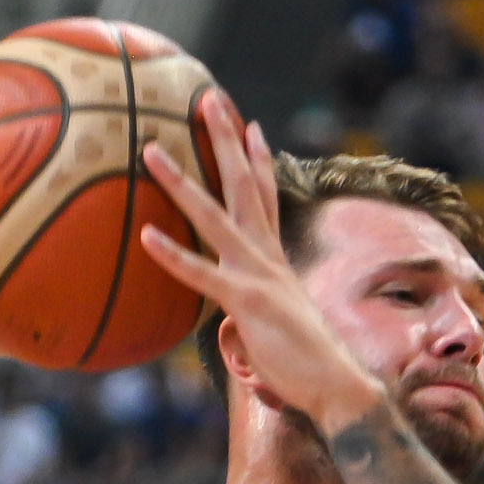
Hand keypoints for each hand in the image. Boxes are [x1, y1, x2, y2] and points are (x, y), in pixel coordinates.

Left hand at [139, 96, 377, 432]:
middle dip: (225, 139)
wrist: (336, 385)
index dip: (256, 158)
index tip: (249, 124)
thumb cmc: (306, 363)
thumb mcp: (280, 321)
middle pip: (242, 184)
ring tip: (150, 151)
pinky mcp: (246, 302)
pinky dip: (174, 255)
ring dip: (181, 182)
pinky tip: (147, 234)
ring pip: (214, 217)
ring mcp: (257, 275)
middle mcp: (267, 256)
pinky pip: (203, 274)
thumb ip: (260, 304)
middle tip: (209, 98)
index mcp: (276, 258)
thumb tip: (245, 310)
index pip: (266, 196)